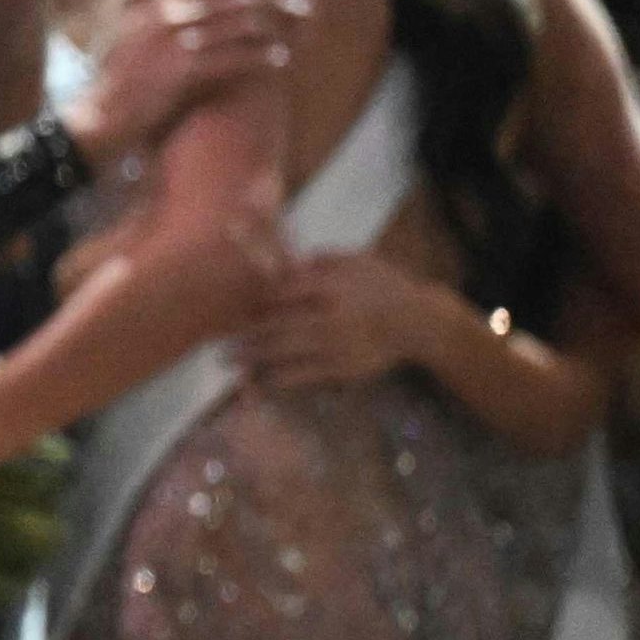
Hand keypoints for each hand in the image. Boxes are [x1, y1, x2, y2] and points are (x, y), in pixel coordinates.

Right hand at [63, 0, 305, 164]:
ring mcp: (176, 42)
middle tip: (305, 1)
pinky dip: (260, 56)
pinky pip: (233, 57)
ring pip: (239, 24)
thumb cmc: (115, 68)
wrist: (101, 112)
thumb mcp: (122, 18)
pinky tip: (280, 57)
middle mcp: (170, 14)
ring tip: (300, 28)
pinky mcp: (183, 71)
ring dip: (276, 24)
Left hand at [242, 250, 440, 389]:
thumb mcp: (354, 260)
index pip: (281, 293)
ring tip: (230, 360)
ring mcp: (334, 344)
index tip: (238, 306)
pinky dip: (279, 378)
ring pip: (285, 351)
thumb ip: (320, 260)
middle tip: (220, 340)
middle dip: (246, 333)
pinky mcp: (342, 367)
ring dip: (254, 357)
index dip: (256, 301)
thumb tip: (287, 261)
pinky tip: (260, 380)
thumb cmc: (384, 284)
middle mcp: (327, 316)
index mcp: (328, 286)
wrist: (419, 322)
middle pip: (276, 324)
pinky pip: (304, 374)